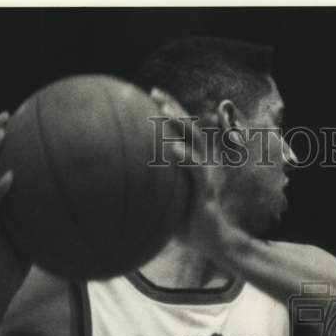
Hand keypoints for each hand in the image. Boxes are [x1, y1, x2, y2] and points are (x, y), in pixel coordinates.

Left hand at [149, 87, 232, 255]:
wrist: (213, 242)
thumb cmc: (188, 223)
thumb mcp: (169, 198)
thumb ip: (154, 185)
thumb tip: (122, 180)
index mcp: (195, 162)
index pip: (183, 130)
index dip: (171, 110)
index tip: (152, 94)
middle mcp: (203, 163)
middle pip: (189, 127)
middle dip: (173, 107)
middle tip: (155, 93)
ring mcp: (206, 174)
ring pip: (195, 141)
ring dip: (180, 124)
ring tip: (164, 111)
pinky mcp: (206, 190)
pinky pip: (196, 170)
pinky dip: (186, 157)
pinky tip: (173, 149)